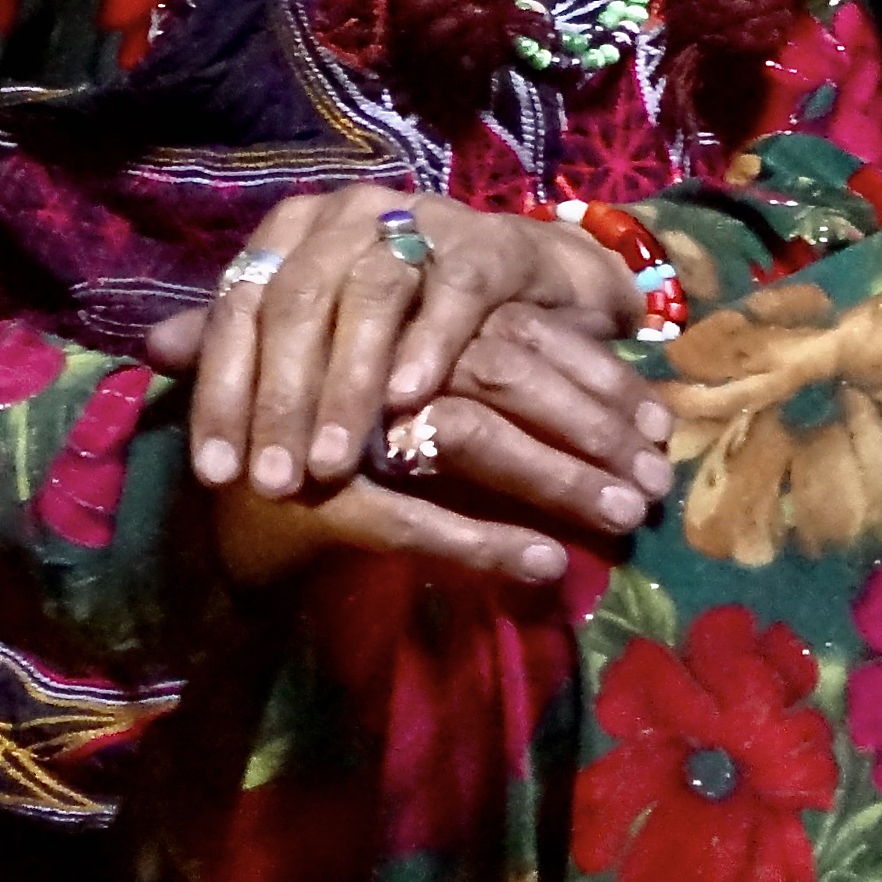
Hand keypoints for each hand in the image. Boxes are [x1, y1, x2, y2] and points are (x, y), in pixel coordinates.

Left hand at [151, 189, 639, 499]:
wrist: (517, 278)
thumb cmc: (402, 310)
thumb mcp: (317, 324)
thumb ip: (244, 336)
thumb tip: (155, 351)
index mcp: (292, 231)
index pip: (239, 310)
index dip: (223, 394)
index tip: (219, 476)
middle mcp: (346, 214)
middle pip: (297, 304)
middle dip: (281, 401)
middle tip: (276, 483)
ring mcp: (419, 219)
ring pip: (368, 298)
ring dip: (346, 386)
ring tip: (334, 463)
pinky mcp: (485, 243)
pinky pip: (450, 294)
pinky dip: (427, 346)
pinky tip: (408, 402)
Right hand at [199, 296, 674, 586]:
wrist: (221, 517)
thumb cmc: (335, 442)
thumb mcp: (415, 393)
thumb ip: (499, 371)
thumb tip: (627, 375)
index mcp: (399, 315)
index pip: (516, 333)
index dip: (596, 379)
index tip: (660, 427)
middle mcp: (371, 358)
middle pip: (503, 377)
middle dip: (592, 431)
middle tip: (657, 487)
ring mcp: (341, 428)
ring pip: (471, 441)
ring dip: (557, 483)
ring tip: (624, 523)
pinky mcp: (320, 499)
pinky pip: (416, 522)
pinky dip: (484, 544)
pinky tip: (545, 566)